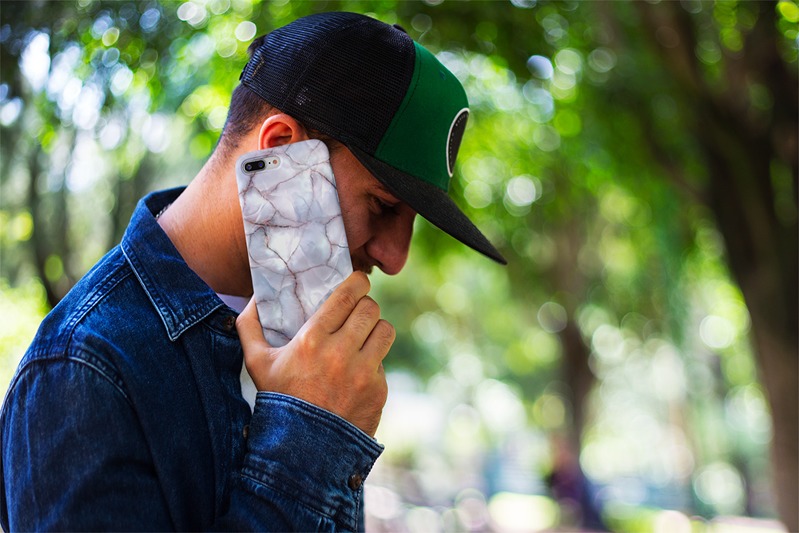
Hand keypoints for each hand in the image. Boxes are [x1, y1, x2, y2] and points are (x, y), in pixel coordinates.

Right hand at [236, 272, 393, 436]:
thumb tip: (254, 298)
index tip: (358, 281)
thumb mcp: (256, 363)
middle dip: (365, 306)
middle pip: (370, 309)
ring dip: (375, 330)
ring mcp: (363, 373)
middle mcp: (341, 353)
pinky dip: (373, 362)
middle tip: (358, 311)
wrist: (302, 450)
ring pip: (385, 330)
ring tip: (364, 336)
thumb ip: (249, 326)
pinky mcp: (378, 390)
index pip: (348, 296)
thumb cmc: (278, 400)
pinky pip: (384, 362)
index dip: (358, 282)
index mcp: (312, 340)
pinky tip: (357, 371)